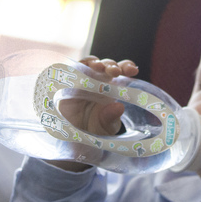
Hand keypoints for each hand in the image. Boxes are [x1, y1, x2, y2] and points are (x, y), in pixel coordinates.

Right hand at [46, 56, 134, 170]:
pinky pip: (71, 70)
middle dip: (111, 65)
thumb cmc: (94, 130)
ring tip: (100, 68)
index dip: (127, 67)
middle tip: (115, 72)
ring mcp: (82, 79)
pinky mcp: (67, 82)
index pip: (121, 71)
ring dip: (95, 63)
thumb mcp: (105, 128)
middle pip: (106, 65)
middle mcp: (98, 80)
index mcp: (112, 87)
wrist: (72, 138)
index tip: (133, 70)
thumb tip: (119, 107)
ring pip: (90, 64)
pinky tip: (82, 68)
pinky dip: (77, 67)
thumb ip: (111, 118)